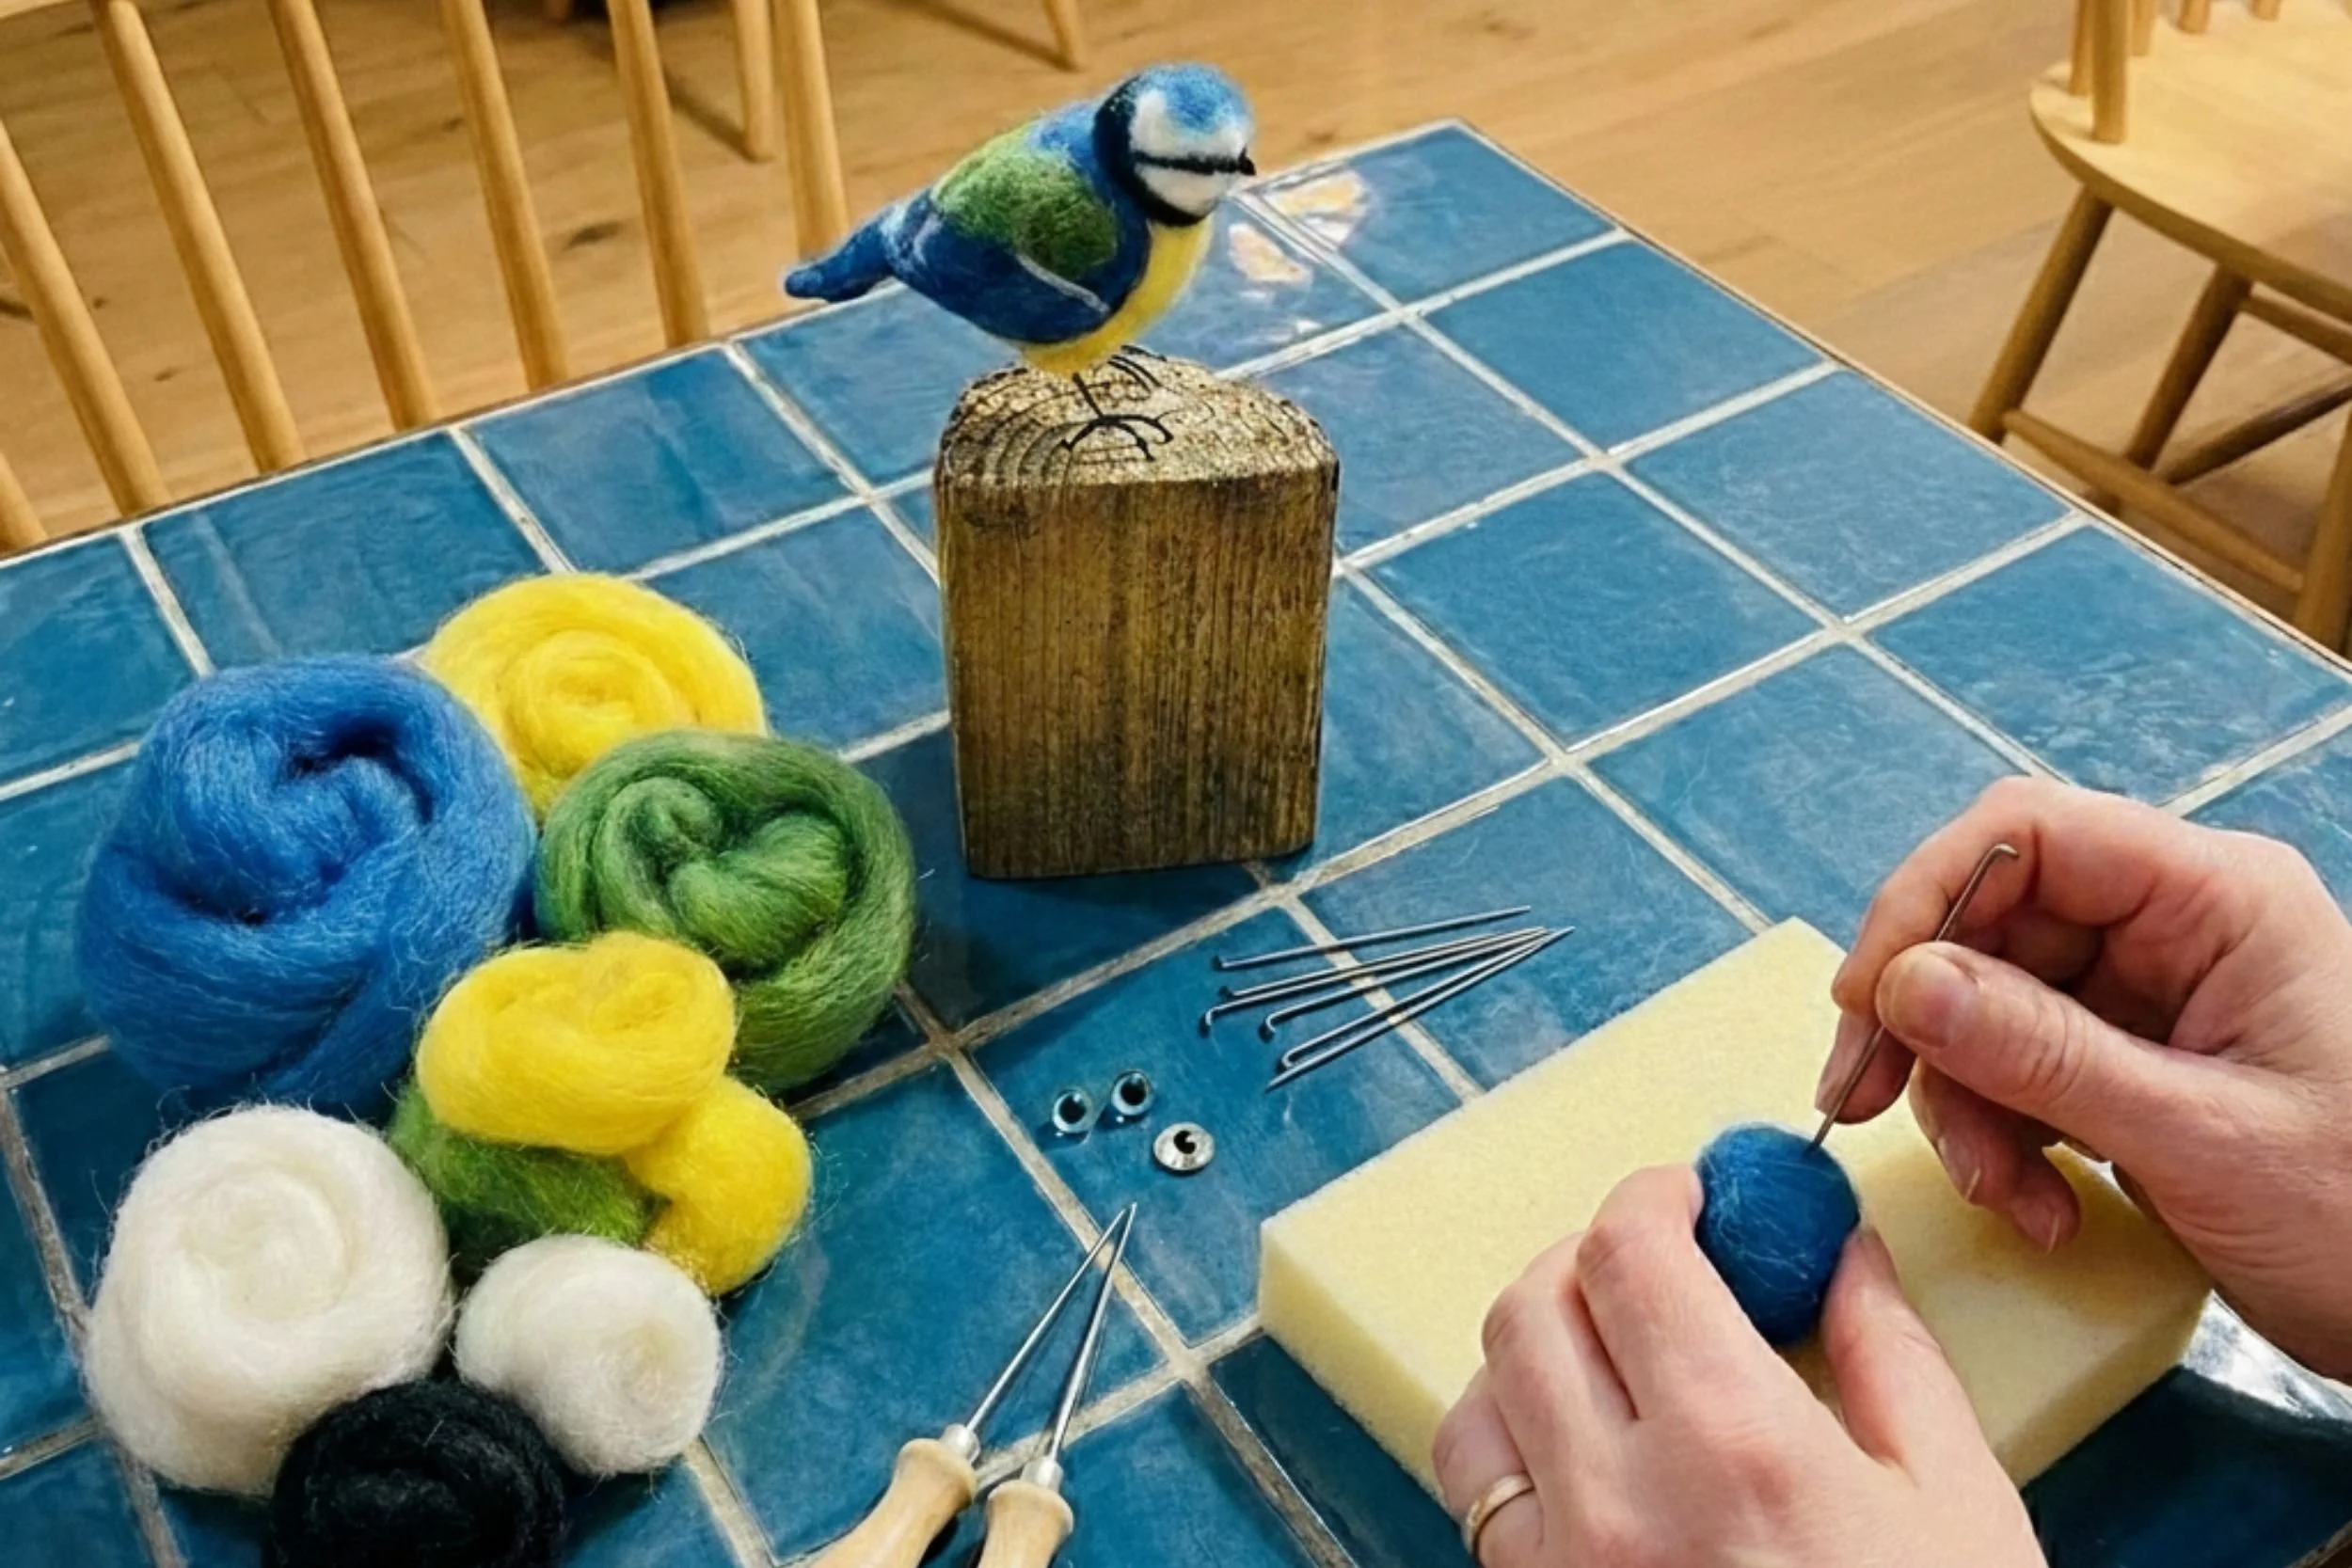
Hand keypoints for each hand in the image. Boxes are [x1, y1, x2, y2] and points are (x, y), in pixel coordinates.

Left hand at [1433, 1168, 2040, 1567]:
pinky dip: (1515, 1449)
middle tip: (1653, 1263)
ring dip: (1533, 1354)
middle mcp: (1619, 1499)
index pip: (1628, 1250)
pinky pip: (1483, 1505)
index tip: (1687, 1195)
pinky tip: (1589, 1456)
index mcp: (1732, 1442)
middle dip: (1588, 1260)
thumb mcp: (1956, 1499)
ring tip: (1612, 1358)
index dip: (1653, 1196)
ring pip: (1478, 1403)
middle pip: (1530, 1308)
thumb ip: (1886, 1350)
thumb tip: (1839, 1249)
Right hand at [1825, 776, 2351, 1374]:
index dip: (1926, 901)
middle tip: (1863, 1103)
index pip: (2029, 834)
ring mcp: (2152, 994)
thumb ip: (2042, 1057)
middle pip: (1991, 925)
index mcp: (2218, 900)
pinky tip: (2043, 1206)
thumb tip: (1902, 985)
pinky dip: (2004, 1139)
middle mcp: (2177, 926)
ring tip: (2009, 1197)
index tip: (1866, 999)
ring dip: (1967, 1105)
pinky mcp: (2133, 1060)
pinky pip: (2019, 1069)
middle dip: (1929, 1025)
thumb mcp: (2199, 1141)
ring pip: (1987, 1005)